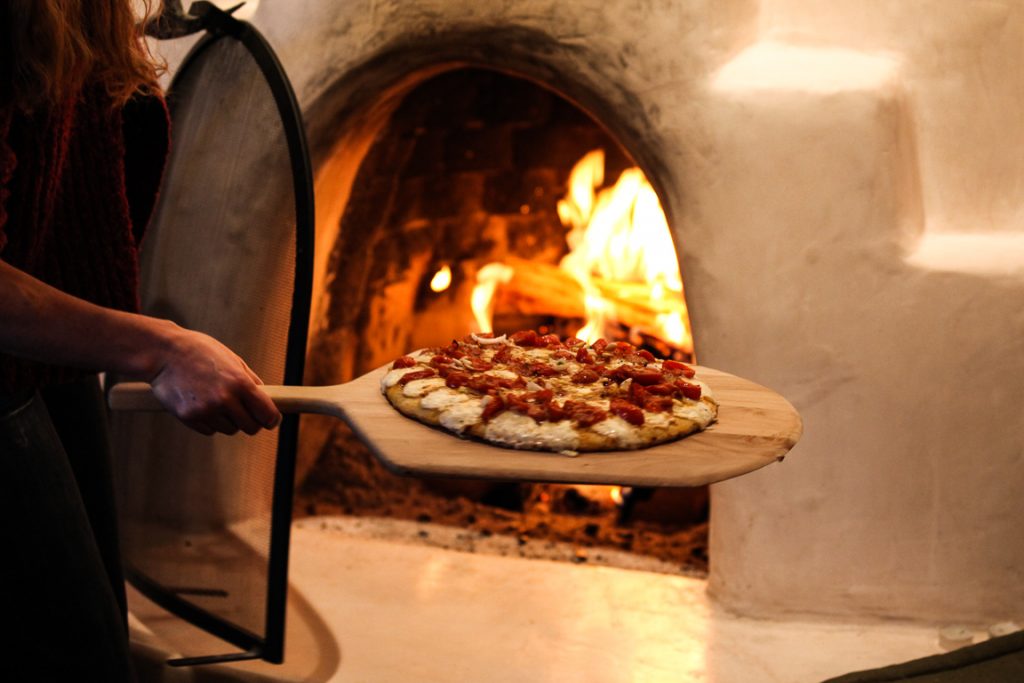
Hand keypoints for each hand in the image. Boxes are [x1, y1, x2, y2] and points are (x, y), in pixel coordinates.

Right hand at [147, 327, 281, 435]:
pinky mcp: (189, 418)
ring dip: (229, 421)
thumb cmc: (200, 352)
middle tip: (246, 413)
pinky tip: (203, 404)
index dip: (272, 419)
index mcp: (240, 382)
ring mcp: (205, 410)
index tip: (270, 420)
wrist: (163, 353)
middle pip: (251, 427)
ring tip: (217, 401)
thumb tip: (266, 399)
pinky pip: (210, 430)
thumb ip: (250, 380)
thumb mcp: (231, 359)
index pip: (267, 414)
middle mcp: (224, 399)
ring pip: (230, 429)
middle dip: (252, 422)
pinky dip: (211, 422)